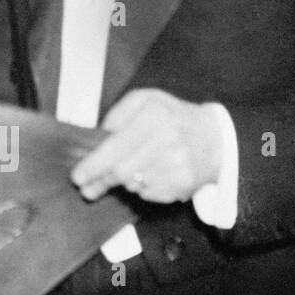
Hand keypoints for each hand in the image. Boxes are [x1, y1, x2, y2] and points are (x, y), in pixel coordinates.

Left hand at [71, 87, 223, 203]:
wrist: (217, 138)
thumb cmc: (172, 116)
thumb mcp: (145, 100)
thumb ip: (117, 114)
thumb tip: (98, 136)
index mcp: (155, 116)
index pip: (116, 147)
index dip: (94, 165)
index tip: (77, 177)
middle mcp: (168, 142)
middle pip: (122, 171)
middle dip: (100, 180)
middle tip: (86, 187)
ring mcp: (178, 166)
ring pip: (133, 184)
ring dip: (121, 182)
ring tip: (121, 174)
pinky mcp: (184, 185)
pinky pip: (149, 193)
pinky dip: (141, 187)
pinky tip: (147, 175)